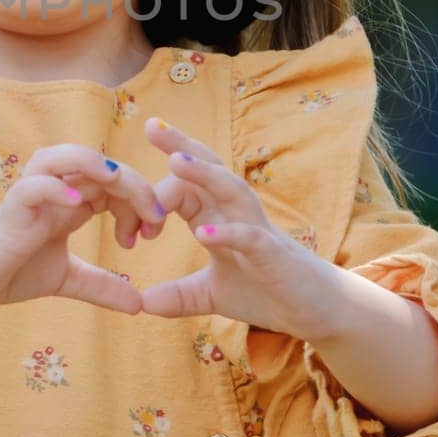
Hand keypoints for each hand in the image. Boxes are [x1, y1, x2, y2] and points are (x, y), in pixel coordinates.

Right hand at [0, 143, 168, 317]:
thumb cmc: (8, 271)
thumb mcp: (66, 279)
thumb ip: (101, 286)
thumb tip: (140, 305)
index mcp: (69, 200)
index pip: (115, 183)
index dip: (142, 200)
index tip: (152, 234)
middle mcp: (53, 191)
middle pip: (100, 166)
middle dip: (135, 186)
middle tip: (154, 222)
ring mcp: (30, 196)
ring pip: (62, 158)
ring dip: (94, 164)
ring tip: (117, 182)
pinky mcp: (8, 212)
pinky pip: (31, 187)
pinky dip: (52, 188)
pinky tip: (74, 205)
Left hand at [139, 116, 341, 339]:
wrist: (315, 311)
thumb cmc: (266, 291)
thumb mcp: (211, 295)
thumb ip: (178, 295)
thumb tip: (140, 303)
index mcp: (218, 216)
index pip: (184, 187)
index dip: (152, 196)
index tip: (122, 212)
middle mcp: (237, 213)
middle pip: (208, 169)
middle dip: (181, 146)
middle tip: (152, 125)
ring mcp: (257, 230)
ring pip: (230, 190)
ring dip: (204, 174)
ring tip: (175, 161)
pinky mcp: (274, 255)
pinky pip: (250, 237)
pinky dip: (227, 233)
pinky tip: (203, 233)